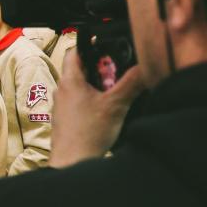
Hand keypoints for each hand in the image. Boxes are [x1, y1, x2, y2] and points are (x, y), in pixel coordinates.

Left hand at [49, 51, 147, 167]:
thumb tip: (145, 67)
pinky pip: (81, 102)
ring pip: (82, 87)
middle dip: (101, 70)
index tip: (105, 46)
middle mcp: (62, 90)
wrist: (71, 161)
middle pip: (81, 69)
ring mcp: (62, 105)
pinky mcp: (66, 118)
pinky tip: (108, 112)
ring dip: (99, 87)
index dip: (89, 45)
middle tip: (118, 74)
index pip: (74, 51)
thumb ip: (131, 83)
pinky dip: (94, 101)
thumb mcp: (116, 105)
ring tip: (116, 95)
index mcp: (69, 80)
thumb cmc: (87, 133)